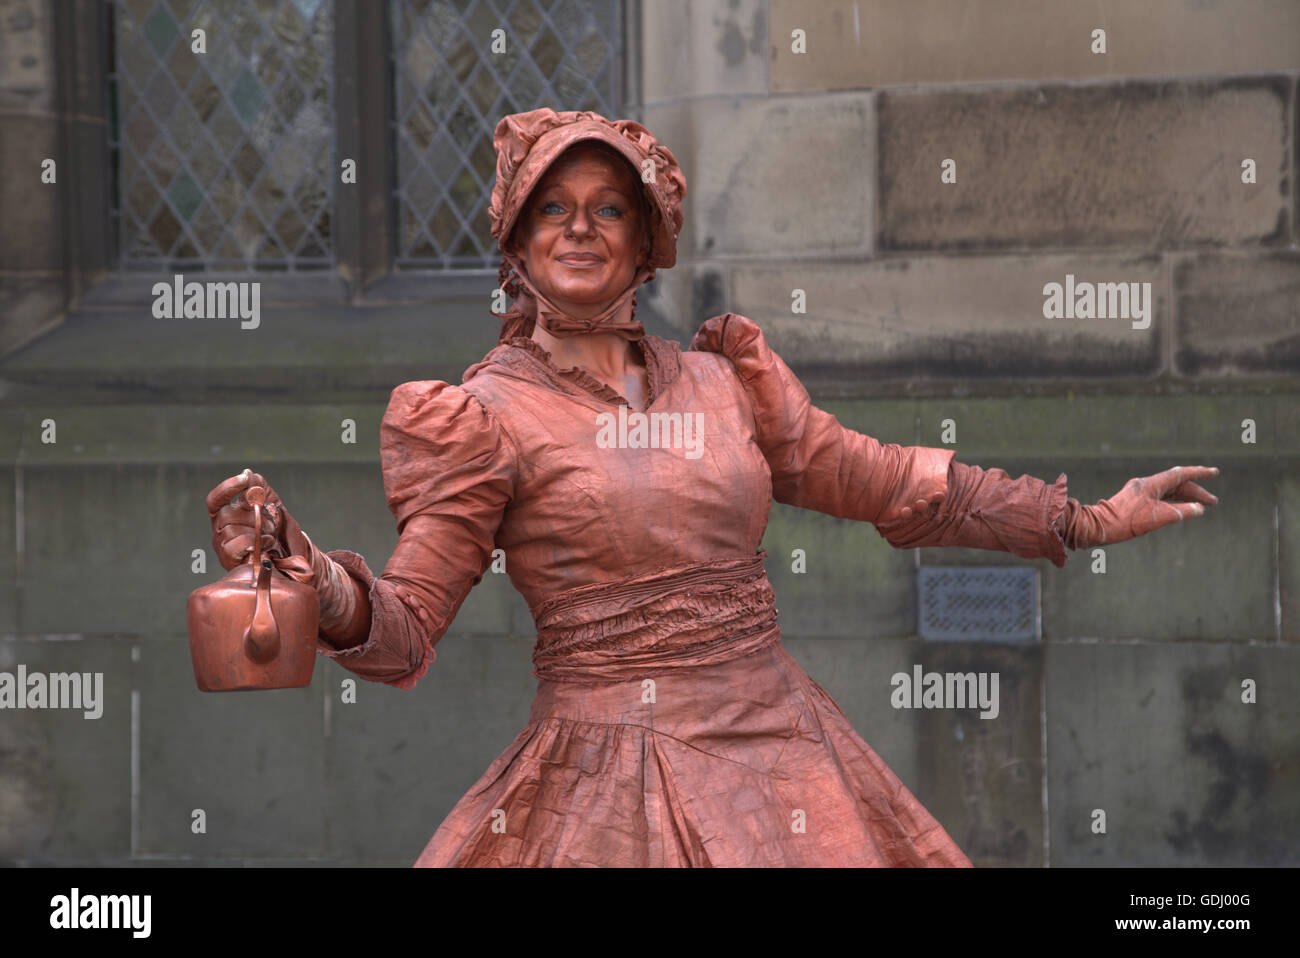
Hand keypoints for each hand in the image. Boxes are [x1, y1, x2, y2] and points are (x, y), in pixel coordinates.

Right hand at [205, 468, 310, 570]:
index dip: (227, 488)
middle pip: (225, 514)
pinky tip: (266, 543)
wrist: (291, 554)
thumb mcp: (271, 503)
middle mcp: (221, 529)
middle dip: (251, 513)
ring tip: (269, 533)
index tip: (244, 478)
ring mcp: (223, 546)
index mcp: (227, 513)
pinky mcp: (229, 560)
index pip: (216, 499)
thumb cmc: (277, 530)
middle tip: (268, 517)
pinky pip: (234, 546)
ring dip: (255, 529)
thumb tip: (247, 473)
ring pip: (229, 530)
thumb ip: (259, 486)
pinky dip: (253, 542)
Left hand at [1069, 465, 1218, 547]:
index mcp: (1150, 484)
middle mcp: (1145, 485)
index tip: (1214, 472)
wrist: (1098, 526)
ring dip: (1185, 498)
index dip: (1199, 473)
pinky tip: (1179, 510)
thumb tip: (1199, 509)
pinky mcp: (1134, 501)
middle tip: (1213, 501)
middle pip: (1175, 484)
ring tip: (1201, 507)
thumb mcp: (1158, 518)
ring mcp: (1138, 492)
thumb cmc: (1125, 522)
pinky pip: (1159, 498)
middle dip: (1195, 492)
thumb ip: (1180, 512)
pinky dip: (1172, 503)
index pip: (1180, 474)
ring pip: (1167, 492)